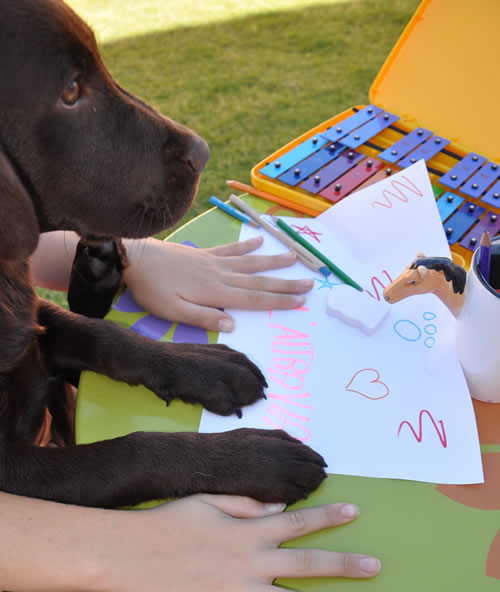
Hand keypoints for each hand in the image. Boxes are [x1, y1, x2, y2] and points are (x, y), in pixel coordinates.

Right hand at [107, 496, 380, 591]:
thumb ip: (246, 504)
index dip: (329, 516)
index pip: (298, 521)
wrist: (131, 553)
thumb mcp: (209, 502)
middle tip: (375, 567)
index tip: (356, 511)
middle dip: (344, 564)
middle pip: (308, 563)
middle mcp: (252, 562)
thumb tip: (278, 507)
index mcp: (250, 531)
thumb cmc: (168, 524)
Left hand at [122, 236, 313, 331]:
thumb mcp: (173, 311)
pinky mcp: (204, 254)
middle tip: (309, 284)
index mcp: (215, 292)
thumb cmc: (152, 289)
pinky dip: (246, 245)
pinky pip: (230, 249)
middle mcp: (219, 275)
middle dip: (285, 283)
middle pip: (258, 280)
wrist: (134, 258)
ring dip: (272, 261)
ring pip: (249, 262)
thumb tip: (233, 324)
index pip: (253, 298)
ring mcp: (213, 262)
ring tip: (294, 258)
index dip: (278, 300)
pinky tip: (259, 240)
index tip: (300, 301)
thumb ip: (203, 317)